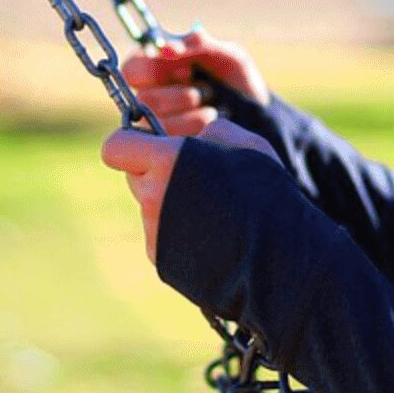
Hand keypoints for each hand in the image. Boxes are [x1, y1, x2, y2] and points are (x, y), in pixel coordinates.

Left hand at [101, 117, 279, 263]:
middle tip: (192, 177)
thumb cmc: (266, 194)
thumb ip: (210, 132)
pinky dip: (179, 232)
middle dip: (155, 172)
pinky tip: (212, 235)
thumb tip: (198, 138)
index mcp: (166, 160)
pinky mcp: (160, 260)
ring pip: (149, 206)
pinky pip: (161, 235)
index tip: (150, 145)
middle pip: (134, 177)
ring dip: (170, 203)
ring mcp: (153, 231)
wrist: (279, 258)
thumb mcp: (246, 143)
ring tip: (212, 211)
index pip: (115, 147)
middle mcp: (151, 196)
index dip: (129, 143)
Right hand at [122, 28, 269, 136]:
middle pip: (145, 98)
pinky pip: (174, 140)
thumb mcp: (225, 54)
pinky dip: (200, 127)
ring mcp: (156, 126)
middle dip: (182, 94)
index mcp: (154, 69)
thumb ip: (198, 44)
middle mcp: (149, 98)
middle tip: (204, 89)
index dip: (154, 70)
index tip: (185, 70)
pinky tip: (214, 121)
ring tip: (213, 106)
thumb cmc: (235, 79)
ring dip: (194, 112)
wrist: (257, 114)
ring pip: (159, 122)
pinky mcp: (168, 147)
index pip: (131, 69)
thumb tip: (166, 47)